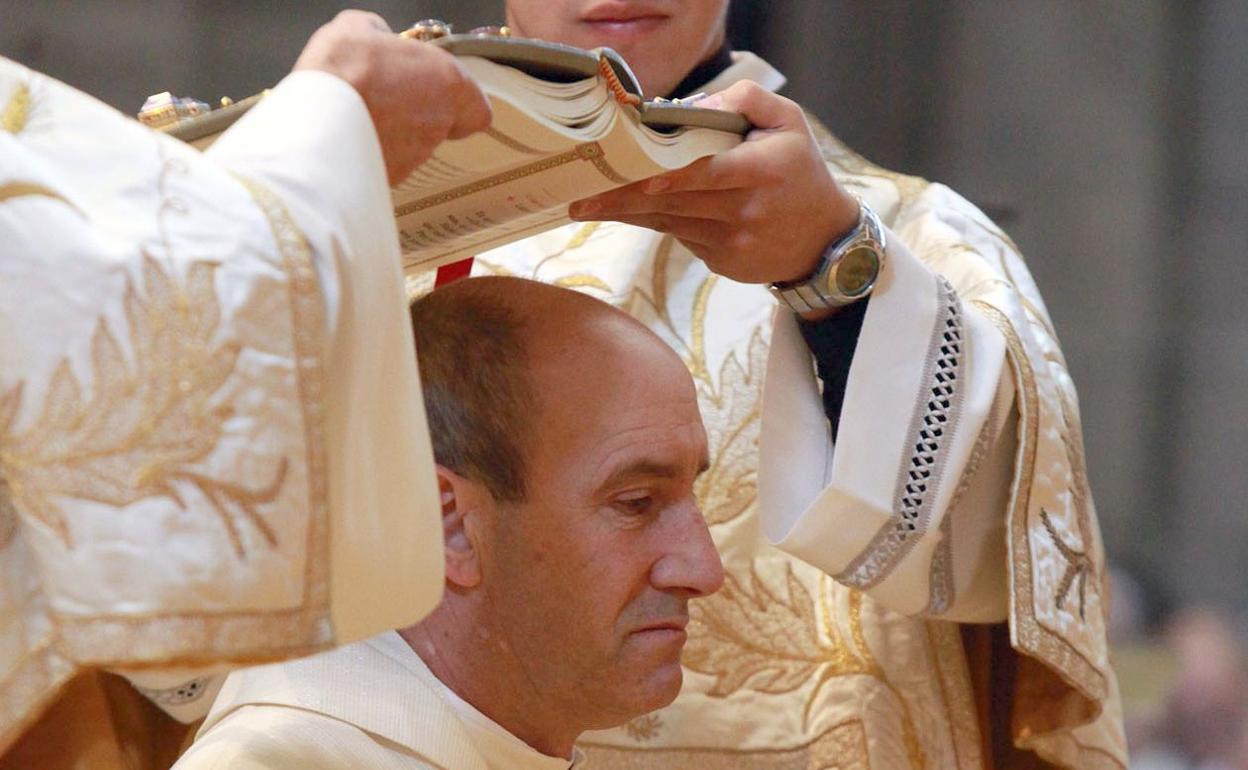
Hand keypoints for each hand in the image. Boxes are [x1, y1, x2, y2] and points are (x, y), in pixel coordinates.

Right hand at [295, 10, 491, 184]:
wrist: (318, 124)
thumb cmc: (345, 73)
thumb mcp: (358, 27)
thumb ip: (379, 34)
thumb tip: (374, 37)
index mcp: (448, 83)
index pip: (478, 109)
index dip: (461, 103)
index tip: (440, 91)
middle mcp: (438, 124)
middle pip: (441, 124)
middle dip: (417, 112)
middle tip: (388, 97)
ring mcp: (416, 155)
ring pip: (414, 146)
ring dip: (394, 132)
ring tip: (361, 114)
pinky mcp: (392, 179)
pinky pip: (388, 163)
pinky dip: (374, 153)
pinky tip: (350, 136)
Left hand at [569, 81, 858, 286]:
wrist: (824, 239)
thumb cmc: (799, 170)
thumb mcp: (788, 121)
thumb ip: (744, 99)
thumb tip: (689, 108)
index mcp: (763, 170)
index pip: (708, 172)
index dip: (670, 177)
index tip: (636, 178)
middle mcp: (746, 209)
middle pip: (675, 202)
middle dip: (625, 199)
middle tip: (581, 197)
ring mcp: (732, 241)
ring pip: (669, 223)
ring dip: (627, 214)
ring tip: (586, 206)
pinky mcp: (722, 262)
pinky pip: (680, 237)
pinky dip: (656, 222)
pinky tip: (629, 212)